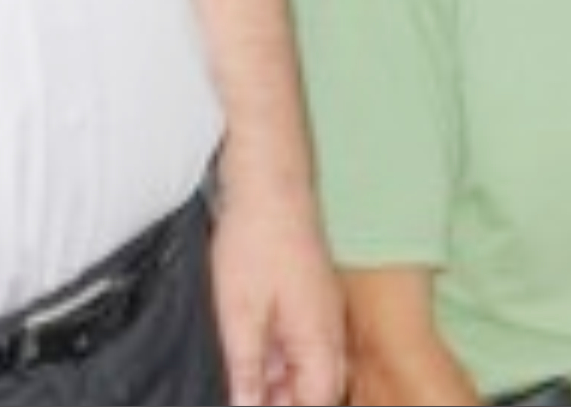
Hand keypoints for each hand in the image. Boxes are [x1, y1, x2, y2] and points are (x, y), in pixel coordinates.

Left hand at [206, 191, 347, 405]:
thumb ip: (246, 370)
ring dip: (280, 383)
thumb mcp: (239, 315)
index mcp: (320, 338)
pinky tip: (250, 356)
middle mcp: (331, 329)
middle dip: (286, 400)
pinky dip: (278, 358)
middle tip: (245, 399)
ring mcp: (323, 312)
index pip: (320, 400)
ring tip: (242, 382)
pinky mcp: (310, 299)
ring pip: (309, 366)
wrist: (270, 185)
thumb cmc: (256, 243)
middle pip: (319, 388)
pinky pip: (303, 343)